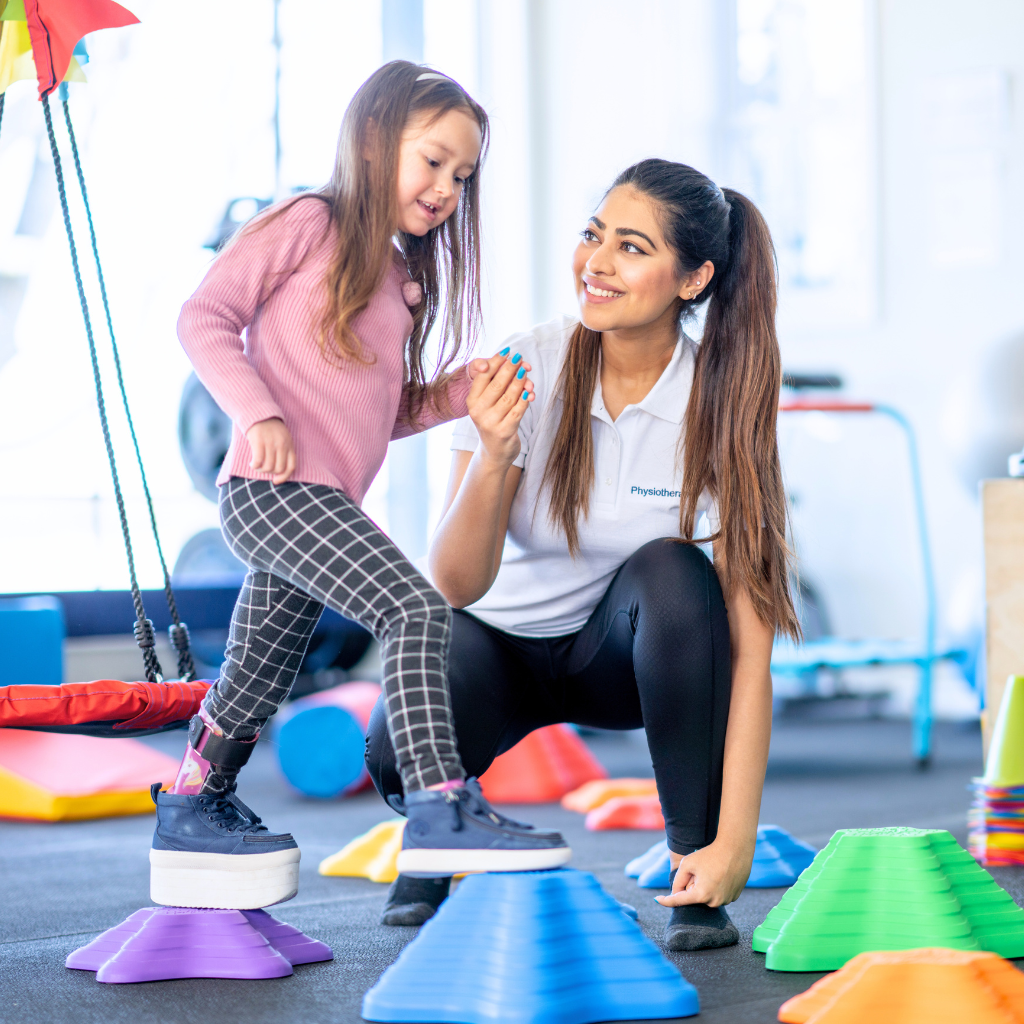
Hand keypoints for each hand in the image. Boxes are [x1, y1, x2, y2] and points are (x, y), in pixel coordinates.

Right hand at [246, 417, 295, 484]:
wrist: (259, 413)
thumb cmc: (270, 428)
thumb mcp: (282, 438)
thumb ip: (283, 451)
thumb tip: (278, 471)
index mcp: (289, 444)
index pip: (291, 466)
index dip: (284, 477)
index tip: (276, 481)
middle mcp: (282, 445)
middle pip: (278, 468)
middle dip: (270, 472)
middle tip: (263, 468)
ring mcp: (271, 443)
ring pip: (268, 466)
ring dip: (260, 469)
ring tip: (256, 465)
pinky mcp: (259, 442)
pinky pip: (258, 461)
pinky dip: (254, 465)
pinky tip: (251, 463)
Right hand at [466, 349, 534, 467]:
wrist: (494, 451)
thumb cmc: (493, 420)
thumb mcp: (488, 403)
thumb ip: (496, 383)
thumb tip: (515, 363)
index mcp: (472, 400)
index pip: (483, 376)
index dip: (496, 362)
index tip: (507, 352)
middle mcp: (478, 411)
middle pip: (497, 384)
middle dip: (510, 368)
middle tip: (520, 358)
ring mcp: (490, 422)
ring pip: (510, 396)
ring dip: (521, 383)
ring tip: (527, 373)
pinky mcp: (504, 431)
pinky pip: (518, 411)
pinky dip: (526, 400)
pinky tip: (530, 393)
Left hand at [655, 839, 752, 907]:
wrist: (735, 848)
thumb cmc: (709, 854)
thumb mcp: (687, 864)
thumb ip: (678, 880)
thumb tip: (676, 893)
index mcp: (701, 895)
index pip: (679, 901)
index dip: (666, 900)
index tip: (657, 899)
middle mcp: (715, 902)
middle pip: (695, 896)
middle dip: (693, 885)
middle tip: (701, 869)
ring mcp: (726, 900)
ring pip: (707, 895)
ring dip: (705, 886)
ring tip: (713, 870)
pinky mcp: (735, 896)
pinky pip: (718, 894)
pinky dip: (716, 886)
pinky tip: (721, 873)